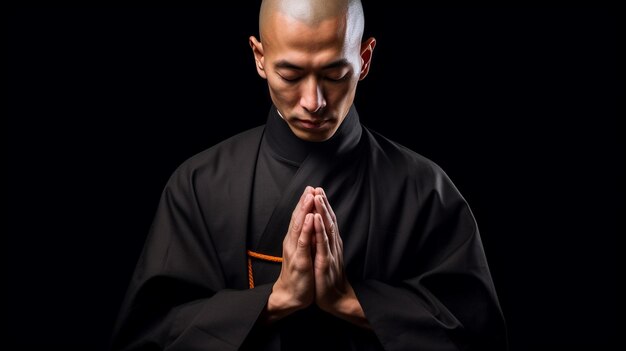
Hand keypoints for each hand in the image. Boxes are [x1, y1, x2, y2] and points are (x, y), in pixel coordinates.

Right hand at [266, 186, 315, 321]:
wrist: (291, 295)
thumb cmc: (298, 274)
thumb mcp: (303, 252)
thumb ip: (306, 238)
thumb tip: (312, 224)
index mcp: (294, 240)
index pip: (299, 218)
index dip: (304, 203)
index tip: (311, 189)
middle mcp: (292, 242)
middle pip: (298, 218)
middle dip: (304, 202)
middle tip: (310, 187)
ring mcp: (295, 251)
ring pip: (299, 226)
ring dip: (304, 210)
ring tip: (310, 196)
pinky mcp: (300, 261)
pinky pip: (303, 242)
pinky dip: (305, 229)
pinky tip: (309, 218)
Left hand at [311, 187, 369, 328]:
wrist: (336, 299)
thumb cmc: (330, 278)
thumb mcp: (327, 256)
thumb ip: (326, 242)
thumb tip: (322, 228)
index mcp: (331, 243)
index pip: (327, 220)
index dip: (324, 205)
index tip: (318, 190)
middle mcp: (333, 245)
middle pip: (328, 220)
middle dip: (323, 203)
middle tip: (318, 188)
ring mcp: (330, 253)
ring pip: (326, 228)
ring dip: (322, 212)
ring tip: (317, 197)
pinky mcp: (325, 263)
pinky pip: (322, 244)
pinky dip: (319, 230)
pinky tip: (316, 220)